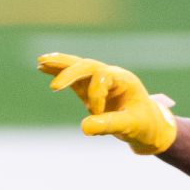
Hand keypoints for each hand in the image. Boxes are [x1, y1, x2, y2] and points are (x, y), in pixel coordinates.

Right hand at [38, 53, 176, 154]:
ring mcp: (99, 81)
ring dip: (60, 65)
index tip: (99, 116)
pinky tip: (42, 67)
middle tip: (55, 87)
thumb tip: (84, 128)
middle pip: (87, 66)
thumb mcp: (130, 126)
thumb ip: (109, 125)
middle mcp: (111, 76)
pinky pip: (73, 78)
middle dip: (70, 73)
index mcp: (123, 80)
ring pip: (78, 67)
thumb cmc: (144, 124)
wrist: (148, 126)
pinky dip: (59, 72)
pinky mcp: (90, 89)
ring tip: (41, 61)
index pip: (102, 78)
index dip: (96, 97)